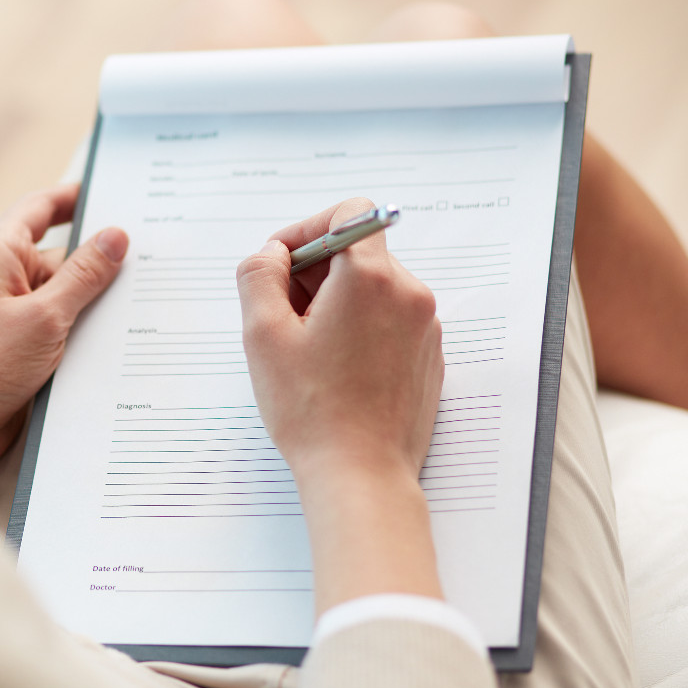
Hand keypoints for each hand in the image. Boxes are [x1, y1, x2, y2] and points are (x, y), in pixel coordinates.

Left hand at [0, 183, 127, 490]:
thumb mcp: (45, 317)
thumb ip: (84, 276)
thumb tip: (115, 236)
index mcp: (0, 254)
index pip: (41, 208)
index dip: (76, 195)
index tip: (115, 190)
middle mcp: (5, 280)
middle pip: (63, 255)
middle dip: (102, 260)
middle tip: (155, 257)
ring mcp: (13, 316)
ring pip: (67, 297)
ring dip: (98, 304)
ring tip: (149, 304)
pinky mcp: (21, 350)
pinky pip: (62, 330)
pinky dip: (87, 334)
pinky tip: (122, 344)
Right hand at [237, 198, 442, 483]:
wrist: (360, 474)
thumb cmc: (311, 410)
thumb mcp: (262, 334)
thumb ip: (258, 275)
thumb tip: (271, 255)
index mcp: (370, 278)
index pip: (349, 213)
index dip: (307, 229)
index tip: (281, 264)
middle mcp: (408, 293)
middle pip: (358, 251)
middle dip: (314, 272)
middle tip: (281, 315)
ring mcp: (425, 326)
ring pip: (372, 287)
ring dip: (335, 301)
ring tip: (307, 349)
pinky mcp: (429, 355)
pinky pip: (389, 319)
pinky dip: (359, 327)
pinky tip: (334, 368)